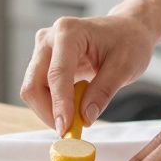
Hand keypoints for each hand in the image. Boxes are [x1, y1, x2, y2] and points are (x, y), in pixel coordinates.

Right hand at [19, 12, 157, 135]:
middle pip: (34, 84)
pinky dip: (53, 105)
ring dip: (50, 110)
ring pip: (33, 90)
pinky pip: (40, 90)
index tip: (65, 128)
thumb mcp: (124, 67)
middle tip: (70, 131)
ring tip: (78, 116)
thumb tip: (85, 117)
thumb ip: (103, 91)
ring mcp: (43, 50)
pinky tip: (73, 107)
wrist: (127, 30)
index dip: (59, 104)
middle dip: (49, 111)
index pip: (57, 73)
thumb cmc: (128, 41)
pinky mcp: (44, 62)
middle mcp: (49, 38)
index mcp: (68, 32)